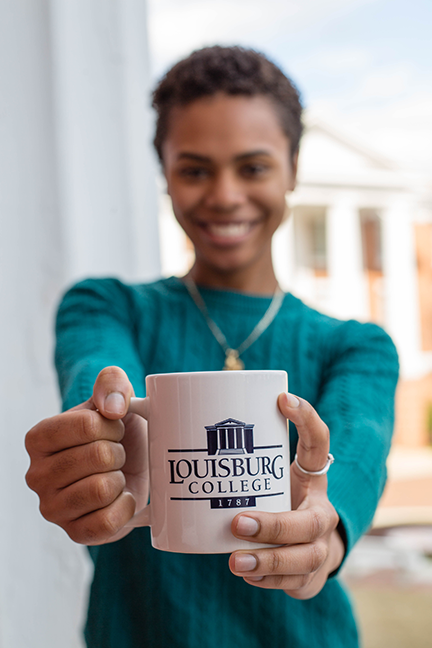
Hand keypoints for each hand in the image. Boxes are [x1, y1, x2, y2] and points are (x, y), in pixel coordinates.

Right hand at [25, 367, 146, 544]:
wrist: (132, 465)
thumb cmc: (119, 430)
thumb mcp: (117, 396)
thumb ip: (112, 382)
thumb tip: (112, 407)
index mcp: (38, 438)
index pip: (88, 426)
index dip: (113, 425)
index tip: (113, 428)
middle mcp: (36, 475)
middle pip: (99, 457)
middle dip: (119, 452)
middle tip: (116, 454)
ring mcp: (52, 508)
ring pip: (102, 489)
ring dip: (120, 479)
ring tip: (115, 475)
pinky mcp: (74, 534)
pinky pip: (107, 523)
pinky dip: (124, 508)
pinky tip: (120, 498)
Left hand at [229, 393, 343, 598]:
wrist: (310, 543)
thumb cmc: (277, 498)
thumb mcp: (268, 473)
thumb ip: (234, 454)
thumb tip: (156, 412)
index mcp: (311, 477)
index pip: (319, 441)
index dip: (306, 417)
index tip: (280, 398)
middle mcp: (321, 510)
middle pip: (310, 521)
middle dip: (274, 525)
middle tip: (237, 522)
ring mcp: (321, 546)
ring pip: (305, 558)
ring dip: (269, 561)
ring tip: (234, 562)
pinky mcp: (310, 575)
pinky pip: (294, 582)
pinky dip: (269, 580)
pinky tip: (246, 574)